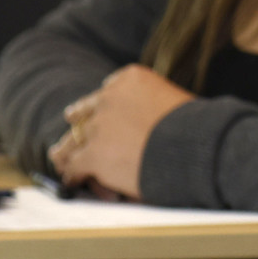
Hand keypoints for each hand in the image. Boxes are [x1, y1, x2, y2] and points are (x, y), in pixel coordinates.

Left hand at [46, 64, 194, 200]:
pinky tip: (73, 180)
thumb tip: (153, 125)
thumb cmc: (197, 126)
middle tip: (71, 123)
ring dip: (67, 150)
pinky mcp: (94, 154)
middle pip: (86, 112)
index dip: (102, 102)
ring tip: (60, 157)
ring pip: (73, 139)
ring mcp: (99, 126)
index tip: (99, 107)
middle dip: (79, 120)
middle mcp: (110, 98)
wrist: (193, 143)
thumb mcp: (176, 101)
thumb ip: (156, 107)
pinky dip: (74, 174)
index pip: (108, 88)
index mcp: (131, 78)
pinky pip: (76, 166)